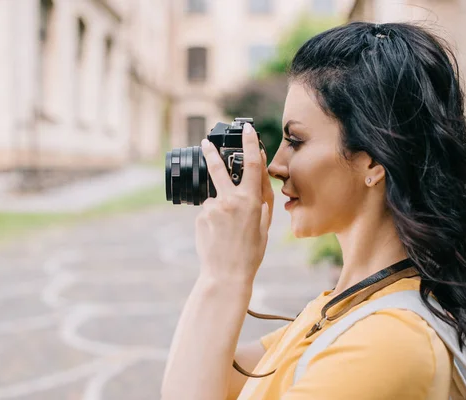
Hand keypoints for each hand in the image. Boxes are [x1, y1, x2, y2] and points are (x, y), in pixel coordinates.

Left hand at [195, 123, 273, 284]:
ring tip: (227, 232)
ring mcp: (212, 208)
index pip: (252, 165)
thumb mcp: (265, 226)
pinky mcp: (200, 218)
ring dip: (221, 208)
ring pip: (216, 198)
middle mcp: (229, 200)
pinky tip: (218, 236)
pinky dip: (214, 219)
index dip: (250, 143)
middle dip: (211, 152)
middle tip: (205, 141)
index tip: (247, 129)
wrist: (226, 274)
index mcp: (250, 201)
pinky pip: (208, 212)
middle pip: (217, 168)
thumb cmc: (251, 253)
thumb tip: (260, 183)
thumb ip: (263, 202)